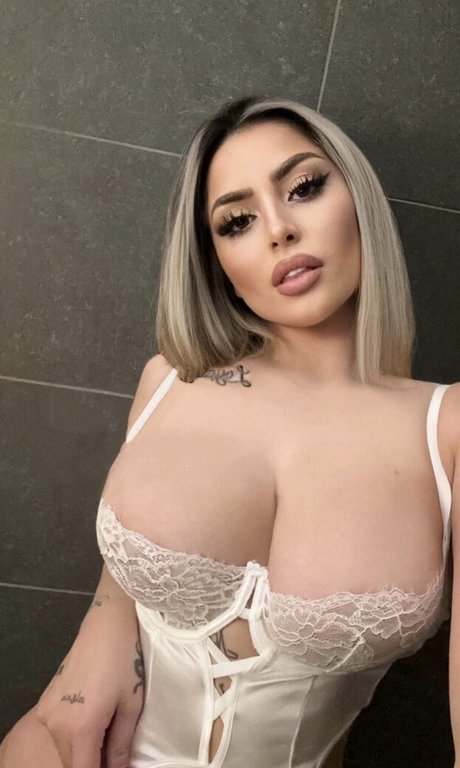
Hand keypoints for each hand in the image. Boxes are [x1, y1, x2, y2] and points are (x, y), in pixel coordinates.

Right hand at [36, 580, 142, 767]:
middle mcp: (56, 724)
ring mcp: (47, 712)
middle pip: (71, 763)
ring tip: (108, 733)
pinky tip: (94, 721)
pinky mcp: (46, 700)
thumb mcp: (131, 705)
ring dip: (83, 750)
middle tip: (115, 755)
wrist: (106, 624)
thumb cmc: (125, 661)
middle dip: (93, 763)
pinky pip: (59, 732)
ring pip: (64, 750)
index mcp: (80, 728)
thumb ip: (120, 745)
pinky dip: (74, 735)